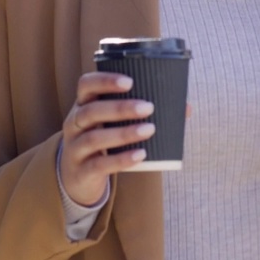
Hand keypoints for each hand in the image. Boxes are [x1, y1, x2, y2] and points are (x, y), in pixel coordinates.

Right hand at [60, 72, 155, 205]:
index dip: (104, 80)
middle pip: (90, 111)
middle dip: (120, 107)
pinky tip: (140, 155)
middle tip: (148, 107)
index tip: (130, 82)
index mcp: (82, 105)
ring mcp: (75, 148)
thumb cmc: (103, 142)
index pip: (86, 85)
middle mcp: (74, 124)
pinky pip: (99, 164)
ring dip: (123, 133)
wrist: (78, 178)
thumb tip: (185, 108)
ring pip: (94, 138)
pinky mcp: (81, 171)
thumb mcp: (112, 125)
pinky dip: (121, 159)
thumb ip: (142, 114)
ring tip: (149, 130)